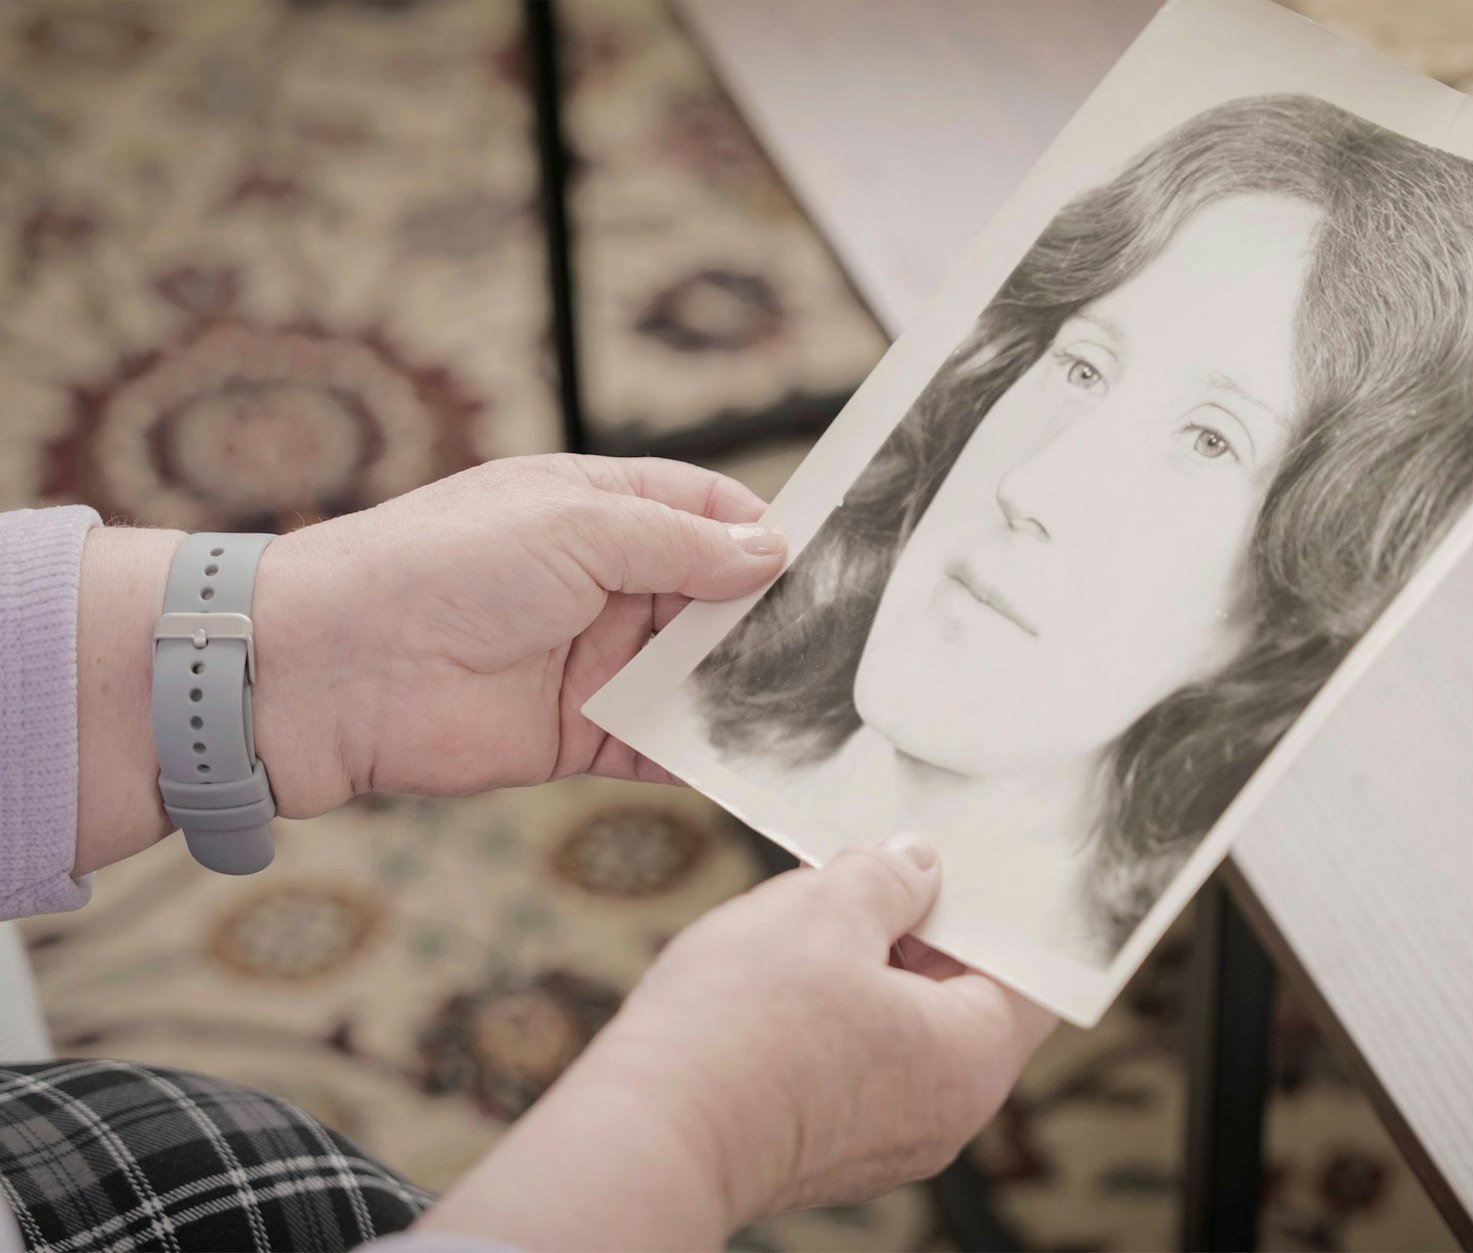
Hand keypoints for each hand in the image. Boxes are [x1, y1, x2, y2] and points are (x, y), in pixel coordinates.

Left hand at [250, 454, 785, 816]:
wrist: (339, 671)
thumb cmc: (442, 567)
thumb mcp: (576, 526)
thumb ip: (680, 545)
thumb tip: (769, 554)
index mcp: (599, 508)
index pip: (705, 512)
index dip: (761, 534)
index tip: (826, 559)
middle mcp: (604, 582)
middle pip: (712, 597)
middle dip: (767, 616)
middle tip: (837, 639)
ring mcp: (594, 660)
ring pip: (696, 673)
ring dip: (744, 686)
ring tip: (813, 700)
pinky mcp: (581, 733)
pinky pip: (662, 743)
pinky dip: (704, 752)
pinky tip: (756, 757)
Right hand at [418, 836, 1058, 1248]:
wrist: (646, 1134)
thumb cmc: (744, 1025)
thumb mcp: (825, 908)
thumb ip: (887, 875)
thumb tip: (913, 865)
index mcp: (972, 1059)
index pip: (1029, 972)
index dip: (1002, 905)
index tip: (971, 855)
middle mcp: (943, 1113)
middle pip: (961, 996)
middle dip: (920, 923)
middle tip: (878, 864)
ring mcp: (882, 1138)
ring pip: (900, 1025)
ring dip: (866, 960)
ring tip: (816, 906)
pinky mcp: (824, 1144)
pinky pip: (852, 1060)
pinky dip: (831, 1008)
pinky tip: (781, 965)